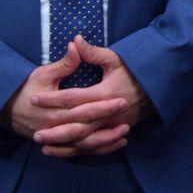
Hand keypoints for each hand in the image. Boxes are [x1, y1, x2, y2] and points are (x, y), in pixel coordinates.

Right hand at [3, 41, 123, 140]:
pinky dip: (98, 150)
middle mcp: (55, 126)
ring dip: (105, 141)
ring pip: (84, 144)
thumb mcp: (44, 73)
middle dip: (108, 122)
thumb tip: (76, 44)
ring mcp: (57, 138)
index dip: (102, 105)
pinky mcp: (58, 144)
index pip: (82, 108)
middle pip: (86, 127)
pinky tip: (114, 144)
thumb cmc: (27, 88)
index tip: (121, 98)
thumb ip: (64, 64)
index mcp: (53, 109)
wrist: (6, 109)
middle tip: (129, 117)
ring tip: (125, 134)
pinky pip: (80, 152)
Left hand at [22, 38, 152, 156]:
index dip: (52, 99)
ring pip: (85, 141)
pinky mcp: (116, 132)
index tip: (34, 98)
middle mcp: (108, 113)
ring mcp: (113, 125)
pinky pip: (96, 147)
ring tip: (44, 146)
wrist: (159, 86)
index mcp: (104, 93)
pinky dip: (79, 151)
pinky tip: (64, 151)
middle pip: (77, 126)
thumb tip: (74, 41)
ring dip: (64, 145)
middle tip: (35, 133)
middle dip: (55, 131)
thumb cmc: (133, 70)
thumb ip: (92, 52)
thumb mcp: (115, 58)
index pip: (72, 98)